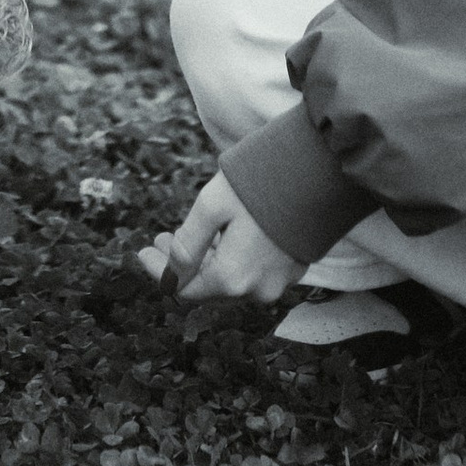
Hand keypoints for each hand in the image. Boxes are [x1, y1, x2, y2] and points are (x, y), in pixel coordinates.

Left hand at [136, 170, 300, 306]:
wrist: (321, 175)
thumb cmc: (263, 185)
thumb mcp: (211, 206)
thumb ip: (187, 244)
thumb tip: (171, 271)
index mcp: (232, 279)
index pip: (183, 289)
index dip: (160, 271)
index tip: (144, 251)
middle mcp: (256, 290)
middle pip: (208, 287)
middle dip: (181, 264)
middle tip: (161, 238)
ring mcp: (278, 283)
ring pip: (231, 280)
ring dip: (207, 261)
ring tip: (190, 235)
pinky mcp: (293, 269)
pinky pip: (253, 272)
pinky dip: (232, 259)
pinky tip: (223, 238)